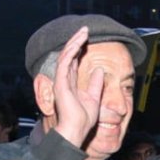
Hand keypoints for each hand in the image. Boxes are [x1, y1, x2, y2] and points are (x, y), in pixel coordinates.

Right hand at [50, 26, 103, 147]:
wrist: (77, 129)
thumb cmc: (83, 118)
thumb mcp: (94, 97)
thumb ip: (96, 84)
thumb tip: (99, 71)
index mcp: (71, 83)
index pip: (74, 61)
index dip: (80, 49)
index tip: (87, 38)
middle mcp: (64, 79)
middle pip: (69, 55)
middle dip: (77, 41)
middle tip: (85, 30)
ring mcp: (61, 80)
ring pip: (66, 55)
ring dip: (74, 42)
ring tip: (83, 32)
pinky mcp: (60, 82)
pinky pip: (65, 62)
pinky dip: (71, 51)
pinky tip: (78, 42)